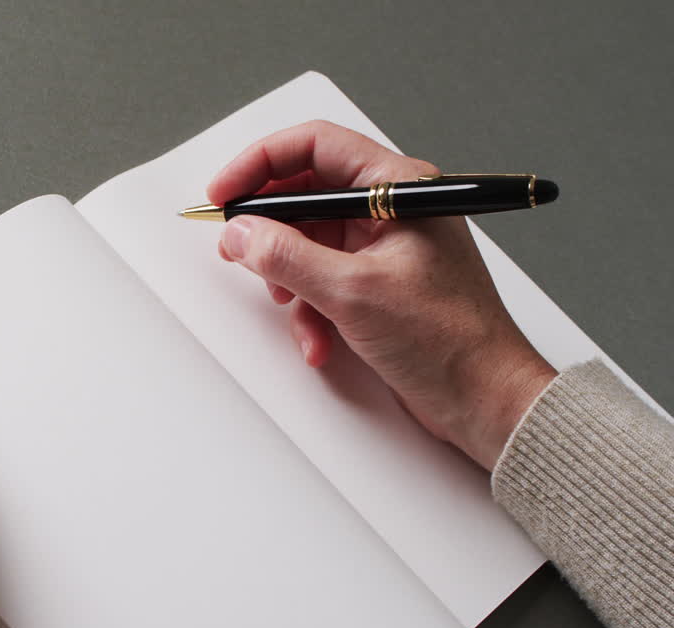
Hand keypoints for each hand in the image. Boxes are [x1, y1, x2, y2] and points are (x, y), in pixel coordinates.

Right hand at [209, 120, 556, 469]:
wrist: (485, 400)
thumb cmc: (450, 340)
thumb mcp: (353, 293)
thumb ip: (288, 257)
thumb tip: (241, 233)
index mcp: (400, 189)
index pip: (315, 146)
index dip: (260, 164)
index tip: (224, 194)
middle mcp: (393, 209)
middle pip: (306, 193)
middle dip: (269, 227)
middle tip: (236, 247)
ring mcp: (385, 246)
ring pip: (309, 241)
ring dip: (288, 277)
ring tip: (286, 303)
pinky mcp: (378, 283)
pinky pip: (323, 280)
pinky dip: (310, 308)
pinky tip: (318, 339)